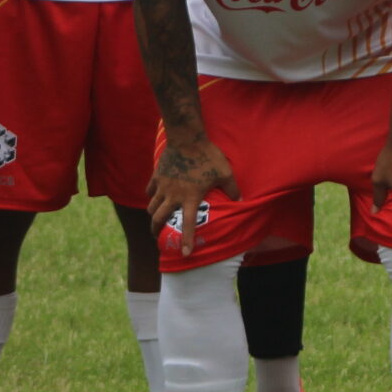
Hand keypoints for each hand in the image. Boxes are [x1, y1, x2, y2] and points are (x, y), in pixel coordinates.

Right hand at [147, 135, 237, 257]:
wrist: (187, 138)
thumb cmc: (208, 156)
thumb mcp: (225, 173)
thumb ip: (232, 189)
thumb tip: (241, 201)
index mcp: (191, 198)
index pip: (188, 224)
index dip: (187, 240)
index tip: (185, 253)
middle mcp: (173, 195)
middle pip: (158, 219)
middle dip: (156, 231)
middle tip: (159, 237)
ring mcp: (162, 186)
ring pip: (151, 206)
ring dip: (153, 215)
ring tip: (156, 219)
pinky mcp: (156, 176)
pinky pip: (149, 190)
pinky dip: (151, 196)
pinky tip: (154, 196)